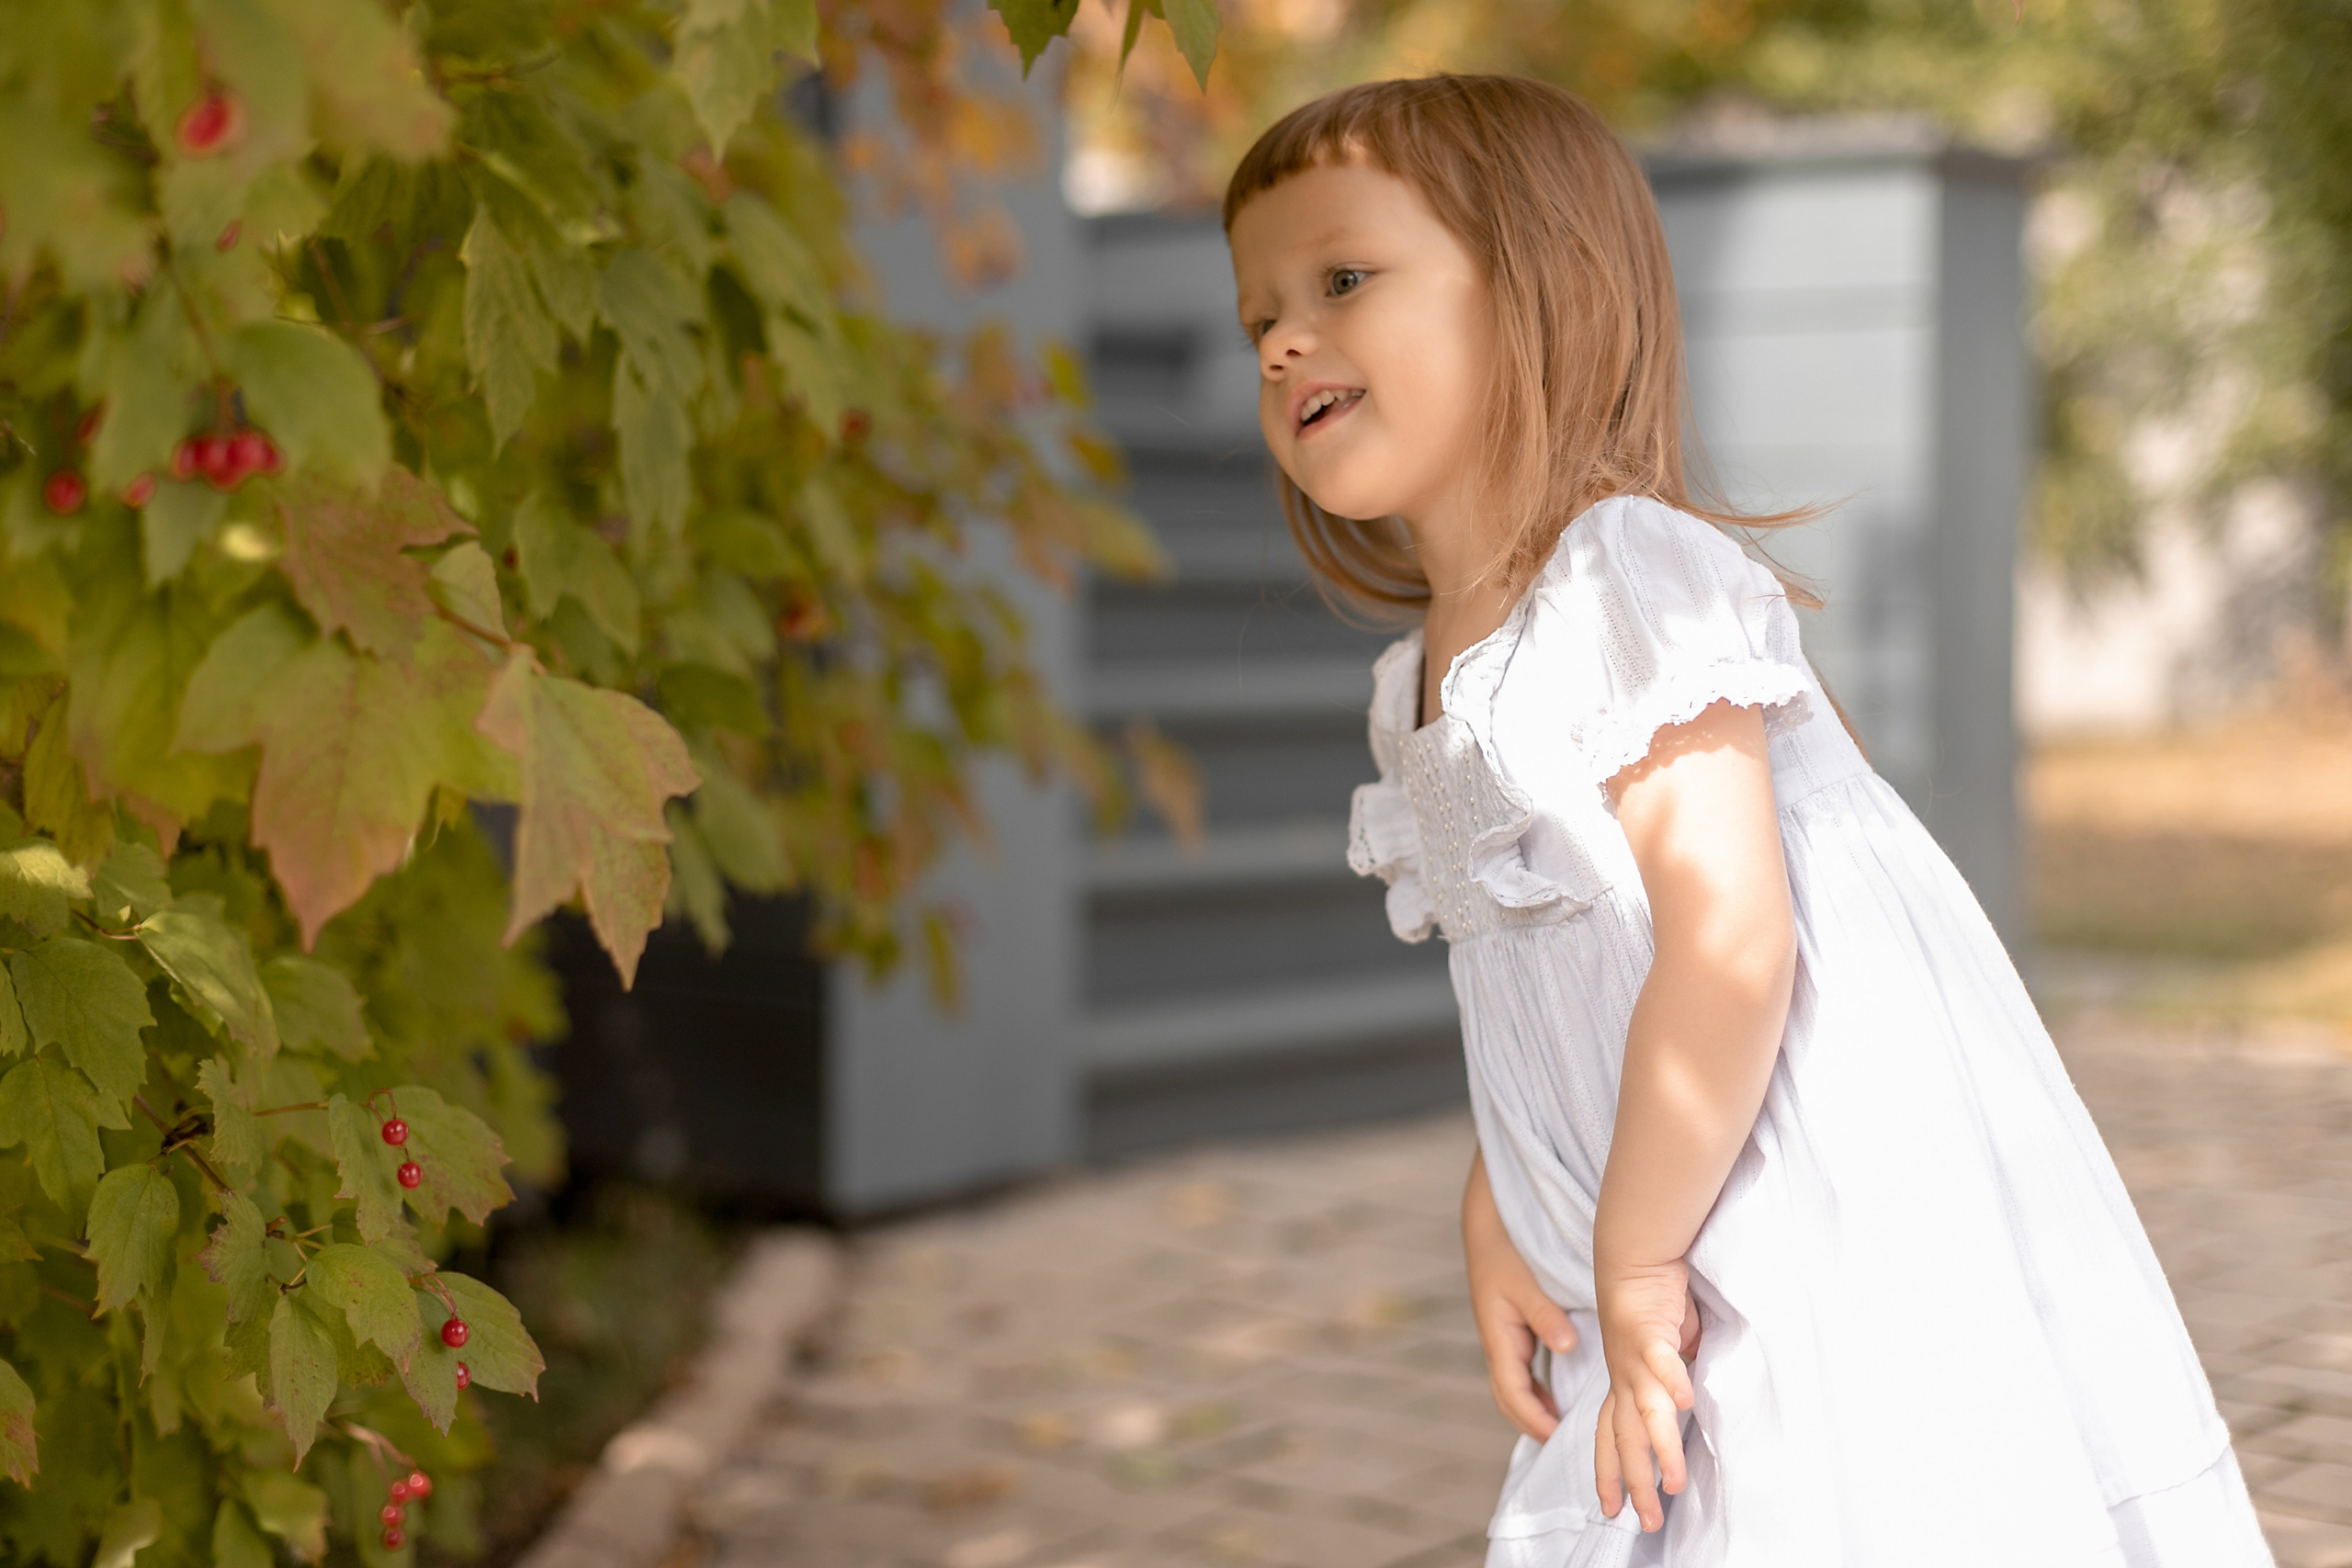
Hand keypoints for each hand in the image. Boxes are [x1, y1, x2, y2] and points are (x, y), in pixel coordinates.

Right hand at [1463, 1154, 1577, 1439]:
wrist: (1487, 1223)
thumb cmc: (1506, 1250)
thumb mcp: (1526, 1282)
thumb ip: (1545, 1315)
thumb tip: (1565, 1346)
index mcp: (1498, 1335)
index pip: (1512, 1390)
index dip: (1533, 1417)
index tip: (1557, 1433)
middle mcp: (1498, 1340)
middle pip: (1508, 1396)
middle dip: (1530, 1421)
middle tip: (1561, 1440)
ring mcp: (1503, 1335)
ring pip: (1513, 1384)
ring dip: (1532, 1406)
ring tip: (1559, 1423)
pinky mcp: (1512, 1326)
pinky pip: (1521, 1367)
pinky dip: (1535, 1387)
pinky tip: (1555, 1390)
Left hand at [1594, 1257, 1697, 1531]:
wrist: (1631, 1255)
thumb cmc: (1648, 1301)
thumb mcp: (1661, 1351)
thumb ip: (1669, 1379)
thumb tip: (1686, 1399)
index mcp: (1623, 1383)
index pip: (1610, 1437)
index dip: (1610, 1473)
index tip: (1612, 1509)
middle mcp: (1623, 1378)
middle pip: (1626, 1439)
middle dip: (1634, 1483)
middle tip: (1647, 1521)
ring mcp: (1632, 1359)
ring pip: (1645, 1412)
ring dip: (1658, 1449)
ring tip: (1672, 1483)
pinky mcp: (1648, 1333)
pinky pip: (1660, 1360)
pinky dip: (1669, 1380)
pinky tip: (1683, 1403)